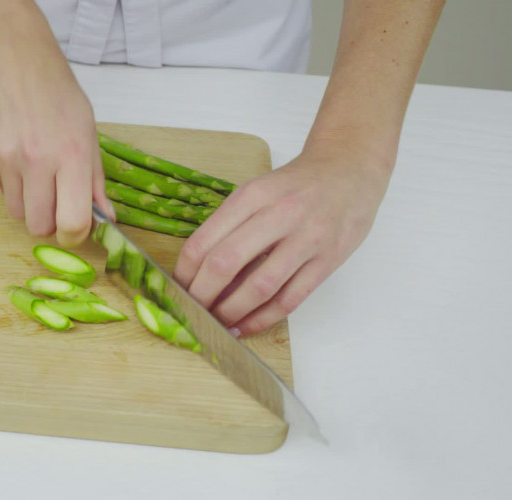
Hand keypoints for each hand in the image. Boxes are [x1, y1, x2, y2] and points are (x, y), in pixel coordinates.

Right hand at [0, 45, 112, 246]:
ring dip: (29, 204)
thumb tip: (105, 218)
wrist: (14, 58)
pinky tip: (18, 155)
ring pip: (17, 213)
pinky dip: (11, 183)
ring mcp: (7, 159)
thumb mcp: (88, 132)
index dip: (75, 236)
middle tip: (55, 201)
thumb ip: (95, 180)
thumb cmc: (58, 93)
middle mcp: (38, 161)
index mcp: (72, 155)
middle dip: (49, 222)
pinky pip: (0, 190)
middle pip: (38, 227)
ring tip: (36, 176)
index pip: (72, 223)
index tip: (76, 228)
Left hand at [173, 143, 391, 335]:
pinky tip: (245, 327)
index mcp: (252, 196)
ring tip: (216, 324)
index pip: (205, 240)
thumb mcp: (256, 191)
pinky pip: (290, 299)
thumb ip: (229, 225)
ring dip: (231, 312)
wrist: (349, 170)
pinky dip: (263, 319)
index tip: (175, 289)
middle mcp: (279, 215)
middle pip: (226, 263)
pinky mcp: (327, 261)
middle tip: (191, 311)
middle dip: (202, 295)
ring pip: (259, 286)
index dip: (184, 273)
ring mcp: (307, 240)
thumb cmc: (295, 186)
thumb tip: (196, 271)